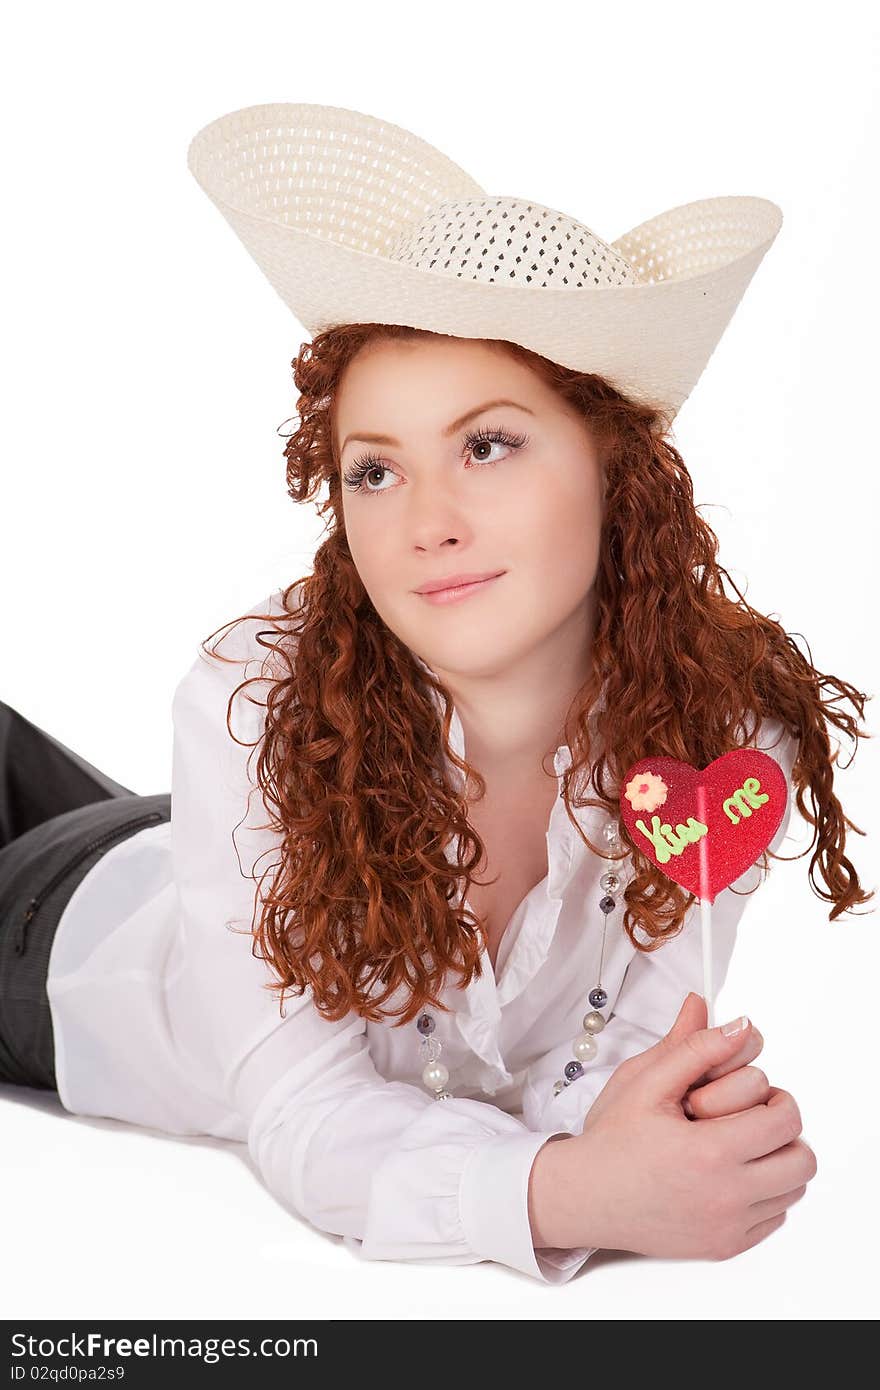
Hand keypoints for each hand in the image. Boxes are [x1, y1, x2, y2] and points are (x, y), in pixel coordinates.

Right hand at [530, 993, 817, 1257]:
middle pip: (800, 1160)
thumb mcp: (646, 1082)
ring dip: (776, 1162)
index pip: (785, 1121)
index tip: (754, 1094)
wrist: (585, 1195)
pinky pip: (774, 1218)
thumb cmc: (612, 1139)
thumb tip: (739, 1024)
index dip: (775, 1098)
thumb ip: (695, 1047)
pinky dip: (764, 1195)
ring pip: (792, 1191)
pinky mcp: (724, 1246)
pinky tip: (729, 1176)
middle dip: (782, 1130)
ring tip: (738, 1146)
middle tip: (750, 1118)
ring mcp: (727, 1227)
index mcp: (710, 1151)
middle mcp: (725, 1196)